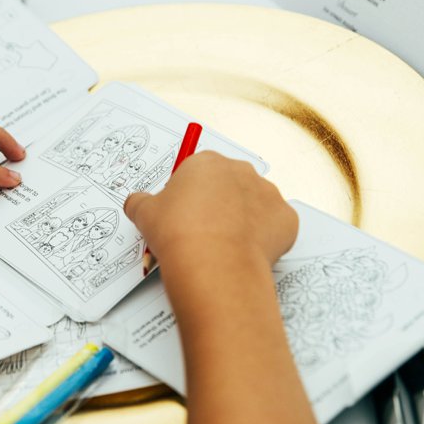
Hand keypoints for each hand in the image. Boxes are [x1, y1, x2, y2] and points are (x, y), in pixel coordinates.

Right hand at [122, 152, 296, 267]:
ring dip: (243, 221)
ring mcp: (269, 194)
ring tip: (224, 246)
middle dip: (219, 206)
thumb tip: (136, 203)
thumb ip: (140, 202)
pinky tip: (246, 253)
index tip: (184, 216)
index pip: (198, 173)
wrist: (213, 261)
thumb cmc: (179, 232)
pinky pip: (276, 227)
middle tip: (203, 232)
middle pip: (230, 186)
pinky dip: (265, 240)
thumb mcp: (144, 212)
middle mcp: (242, 171)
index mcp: (208, 162)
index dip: (190, 196)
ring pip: (255, 206)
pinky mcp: (287, 219)